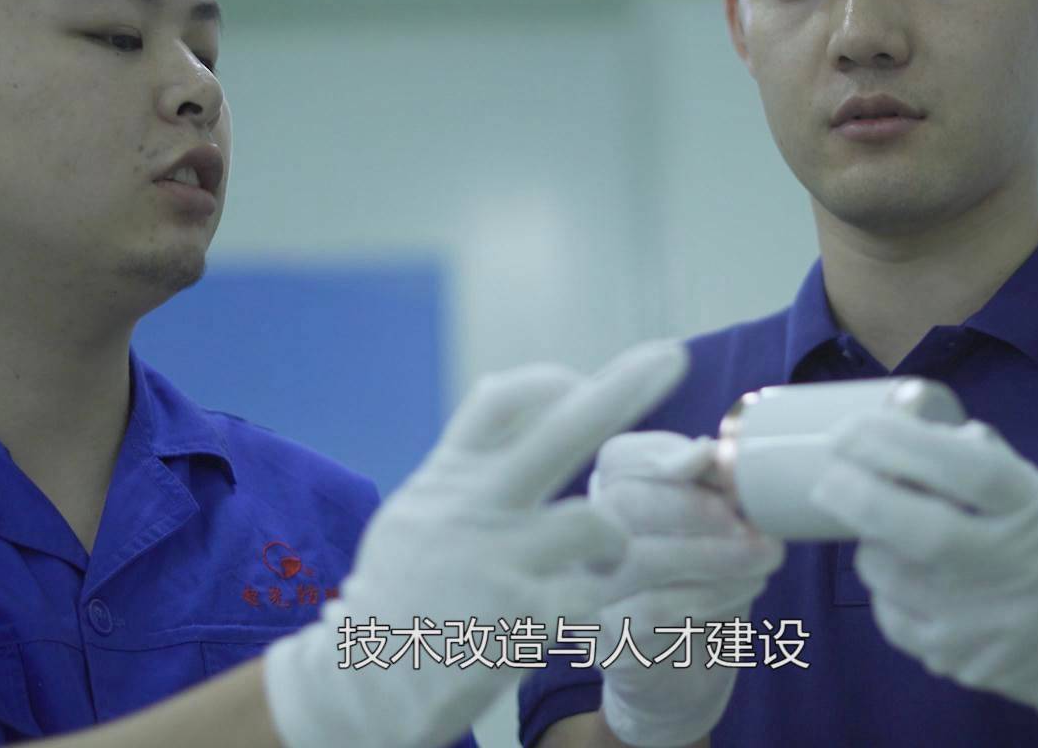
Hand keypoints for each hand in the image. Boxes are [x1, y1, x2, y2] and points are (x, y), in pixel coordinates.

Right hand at [262, 340, 689, 747]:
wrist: (365, 682)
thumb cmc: (402, 591)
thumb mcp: (418, 510)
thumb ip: (468, 460)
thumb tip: (514, 388)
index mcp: (449, 479)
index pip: (500, 402)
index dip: (550, 383)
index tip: (581, 382)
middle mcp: (474, 509)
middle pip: (560, 432)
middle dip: (622, 390)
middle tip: (672, 356)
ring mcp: (499, 563)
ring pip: (598, 524)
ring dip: (618, 541)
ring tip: (606, 562)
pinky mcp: (522, 620)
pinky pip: (593, 596)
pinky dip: (598, 602)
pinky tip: (577, 617)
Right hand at [589, 433, 784, 746]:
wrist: (680, 673)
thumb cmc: (700, 583)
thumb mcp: (712, 525)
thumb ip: (711, 485)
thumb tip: (711, 451)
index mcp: (611, 495)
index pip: (619, 459)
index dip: (661, 456)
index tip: (710, 457)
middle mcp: (585, 538)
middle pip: (623, 503)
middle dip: (694, 507)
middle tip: (749, 521)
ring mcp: (590, 590)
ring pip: (642, 559)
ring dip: (717, 555)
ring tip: (765, 555)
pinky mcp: (609, 638)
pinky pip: (657, 611)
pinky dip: (713, 596)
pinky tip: (746, 589)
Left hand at [808, 411, 1037, 742]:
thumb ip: (982, 464)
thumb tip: (906, 423)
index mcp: (1035, 512)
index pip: (965, 470)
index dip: (898, 443)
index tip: (850, 428)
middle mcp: (1011, 568)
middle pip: (917, 529)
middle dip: (856, 494)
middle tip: (827, 474)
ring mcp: (984, 622)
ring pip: (889, 574)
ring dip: (869, 543)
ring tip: (883, 529)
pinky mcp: (959, 661)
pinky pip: (891, 617)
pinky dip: (885, 591)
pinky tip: (906, 578)